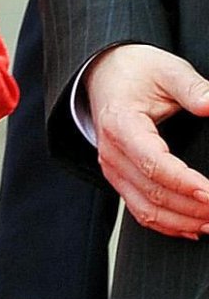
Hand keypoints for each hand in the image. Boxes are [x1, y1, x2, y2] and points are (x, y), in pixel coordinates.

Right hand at [85, 44, 208, 236]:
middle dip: (191, 208)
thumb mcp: (167, 69)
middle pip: (152, 192)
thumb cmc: (138, 71)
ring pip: (146, 209)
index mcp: (121, 124)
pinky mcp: (118, 178)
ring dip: (181, 221)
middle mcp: (111, 153)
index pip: (153, 163)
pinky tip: (191, 229)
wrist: (105, 74)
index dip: (184, 183)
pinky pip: (139, 210)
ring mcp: (112, 169)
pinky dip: (166, 225)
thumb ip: (192, 87)